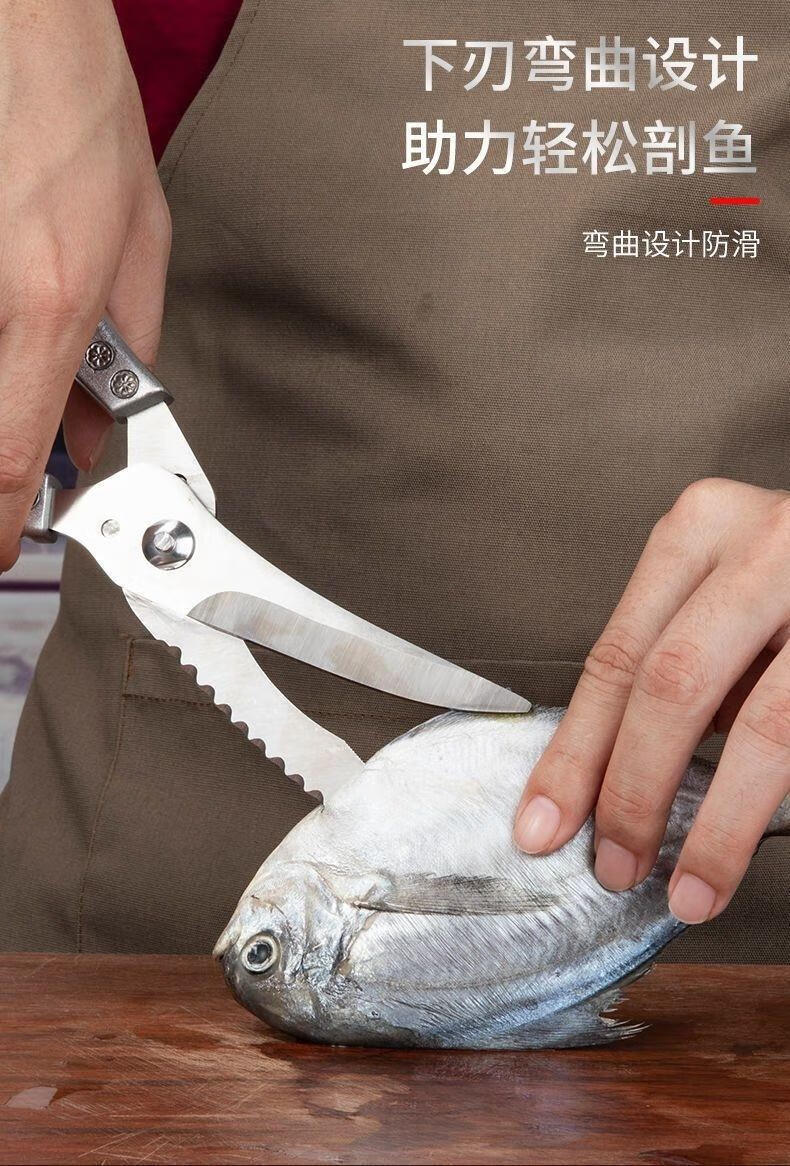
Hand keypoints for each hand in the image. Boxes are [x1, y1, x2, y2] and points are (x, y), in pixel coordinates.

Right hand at [0, 0, 169, 568]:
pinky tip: (12, 284)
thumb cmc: (76, 102)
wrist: (16, 12)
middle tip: (24, 442)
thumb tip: (98, 428)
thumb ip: (128, 346)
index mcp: (50, 302)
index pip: (9, 456)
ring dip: (1, 383)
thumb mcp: (142, 235)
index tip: (0, 546)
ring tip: (27, 307)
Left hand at [514, 478, 789, 924]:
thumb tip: (612, 774)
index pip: (617, 656)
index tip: (544, 822)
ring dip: (718, 824)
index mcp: (701, 528)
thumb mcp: (725, 585)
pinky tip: (748, 841)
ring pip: (762, 728)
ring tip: (691, 885)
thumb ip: (677, 657)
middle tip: (617, 865)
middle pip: (673, 686)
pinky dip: (769, 799)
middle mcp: (765, 546)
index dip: (575, 753)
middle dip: (634, 792)